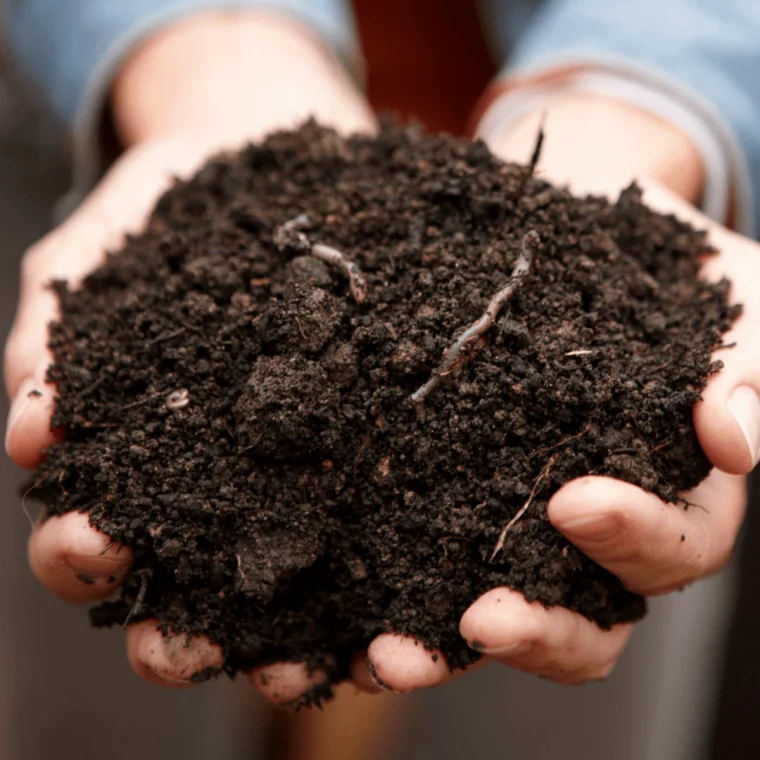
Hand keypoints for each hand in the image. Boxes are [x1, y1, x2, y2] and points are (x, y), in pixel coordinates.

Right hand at [4, 10, 377, 705]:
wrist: (259, 161)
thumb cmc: (165, 208)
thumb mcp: (101, 254)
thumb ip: (54, 331)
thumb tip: (25, 427)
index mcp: (133, 450)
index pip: (92, 532)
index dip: (82, 555)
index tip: (94, 545)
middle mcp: (210, 483)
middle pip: (179, 584)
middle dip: (171, 629)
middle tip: (179, 640)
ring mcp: (290, 478)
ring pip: (277, 590)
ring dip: (276, 641)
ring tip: (295, 665)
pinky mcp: (362, 458)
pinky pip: (369, 533)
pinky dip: (374, 581)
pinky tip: (392, 608)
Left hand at [350, 94, 753, 692]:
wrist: (570, 216)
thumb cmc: (657, 259)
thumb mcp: (723, 298)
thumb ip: (740, 363)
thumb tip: (733, 440)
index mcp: (673, 488)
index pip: (676, 546)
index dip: (636, 540)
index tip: (574, 503)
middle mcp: (596, 527)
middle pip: (587, 616)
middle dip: (538, 630)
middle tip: (481, 621)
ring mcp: (517, 523)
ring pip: (495, 611)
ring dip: (443, 649)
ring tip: (387, 657)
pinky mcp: (448, 501)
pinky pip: (421, 568)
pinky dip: (382, 606)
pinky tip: (337, 628)